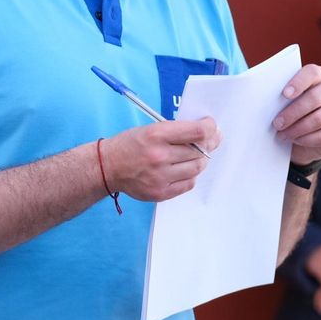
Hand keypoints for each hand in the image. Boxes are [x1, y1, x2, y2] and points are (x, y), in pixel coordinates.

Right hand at [100, 117, 221, 201]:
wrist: (108, 166)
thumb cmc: (131, 144)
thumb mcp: (150, 128)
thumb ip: (177, 131)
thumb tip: (207, 133)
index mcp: (157, 134)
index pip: (197, 132)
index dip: (210, 128)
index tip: (212, 127)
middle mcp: (159, 156)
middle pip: (200, 151)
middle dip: (208, 145)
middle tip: (210, 142)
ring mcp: (160, 177)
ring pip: (196, 168)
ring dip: (200, 161)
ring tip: (195, 155)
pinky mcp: (160, 192)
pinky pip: (188, 183)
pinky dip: (190, 175)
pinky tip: (184, 168)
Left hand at [273, 64, 320, 164]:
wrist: (298, 139)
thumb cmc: (287, 113)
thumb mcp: (280, 102)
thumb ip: (276, 95)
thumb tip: (257, 94)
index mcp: (318, 76)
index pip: (312, 72)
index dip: (299, 82)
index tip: (284, 94)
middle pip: (316, 97)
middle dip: (293, 112)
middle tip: (277, 123)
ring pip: (320, 118)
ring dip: (298, 128)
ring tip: (282, 135)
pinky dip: (307, 139)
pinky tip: (296, 140)